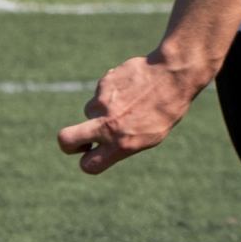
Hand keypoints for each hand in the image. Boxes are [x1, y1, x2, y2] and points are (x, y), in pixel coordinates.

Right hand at [57, 53, 207, 174]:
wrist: (174, 76)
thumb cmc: (166, 110)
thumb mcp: (151, 136)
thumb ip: (122, 142)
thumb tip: (98, 147)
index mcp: (121, 144)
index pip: (88, 165)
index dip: (86, 161)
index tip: (91, 153)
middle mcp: (108, 125)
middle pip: (66, 140)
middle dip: (67, 143)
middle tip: (81, 139)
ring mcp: (103, 103)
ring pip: (90, 111)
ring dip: (103, 109)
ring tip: (130, 101)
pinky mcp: (103, 84)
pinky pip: (102, 92)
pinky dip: (113, 91)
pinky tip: (133, 86)